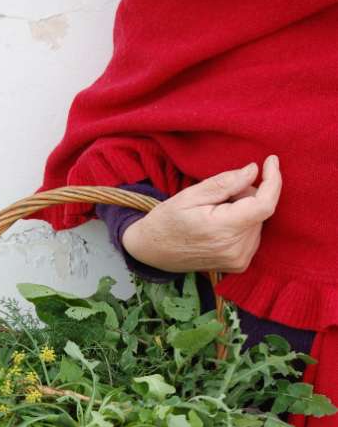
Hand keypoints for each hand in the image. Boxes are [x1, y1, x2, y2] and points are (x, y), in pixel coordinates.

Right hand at [122, 155, 281, 272]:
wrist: (153, 251)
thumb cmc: (167, 220)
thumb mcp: (191, 195)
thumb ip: (225, 183)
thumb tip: (253, 171)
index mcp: (223, 230)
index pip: (264, 205)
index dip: (273, 180)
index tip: (271, 161)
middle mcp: (235, 250)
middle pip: (260, 210)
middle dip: (246, 195)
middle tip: (218, 195)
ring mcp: (238, 260)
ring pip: (258, 222)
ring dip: (243, 211)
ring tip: (215, 213)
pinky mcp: (239, 265)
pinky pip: (253, 235)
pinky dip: (242, 224)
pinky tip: (220, 227)